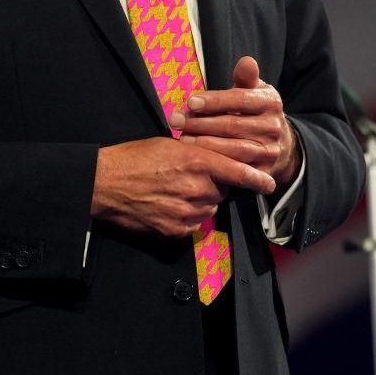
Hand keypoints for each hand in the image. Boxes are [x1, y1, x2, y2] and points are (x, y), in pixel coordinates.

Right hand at [90, 136, 273, 237]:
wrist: (105, 183)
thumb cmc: (135, 158)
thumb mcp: (171, 144)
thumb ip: (200, 153)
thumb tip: (219, 160)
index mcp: (197, 161)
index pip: (238, 172)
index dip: (257, 179)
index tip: (270, 183)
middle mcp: (196, 187)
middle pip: (222, 191)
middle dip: (214, 186)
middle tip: (191, 178)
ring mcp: (186, 211)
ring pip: (209, 209)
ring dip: (200, 202)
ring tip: (175, 191)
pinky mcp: (175, 230)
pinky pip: (193, 224)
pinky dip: (186, 217)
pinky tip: (167, 205)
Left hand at [172, 56, 300, 188]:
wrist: (278, 145)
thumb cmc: (255, 112)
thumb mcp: (253, 92)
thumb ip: (245, 78)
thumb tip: (246, 61)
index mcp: (271, 102)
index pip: (240, 99)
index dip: (214, 100)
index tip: (190, 101)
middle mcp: (274, 127)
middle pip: (232, 125)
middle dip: (200, 123)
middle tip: (176, 120)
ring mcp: (270, 151)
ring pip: (233, 149)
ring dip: (204, 144)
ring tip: (182, 138)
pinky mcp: (263, 172)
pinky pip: (235, 169)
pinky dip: (215, 164)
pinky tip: (198, 158)